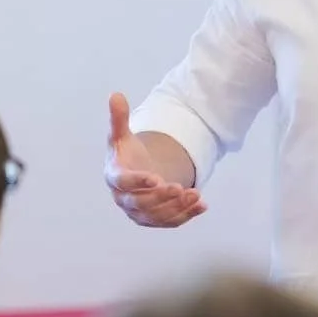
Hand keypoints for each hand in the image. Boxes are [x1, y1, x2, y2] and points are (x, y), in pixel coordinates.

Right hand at [105, 93, 204, 227]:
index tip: (156, 177)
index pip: (123, 183)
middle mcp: (124, 199)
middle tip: (179, 187)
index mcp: (115, 177)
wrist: (135, 174)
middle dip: (161, 197)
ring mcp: (140, 213)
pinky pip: (171, 221)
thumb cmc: (127, 154)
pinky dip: (187, 215)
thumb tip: (116, 95)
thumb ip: (119, 118)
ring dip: (177, 207)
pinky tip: (202, 205)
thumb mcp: (122, 135)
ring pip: (158, 215)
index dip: (138, 181)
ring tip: (195, 194)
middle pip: (140, 203)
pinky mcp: (155, 220)